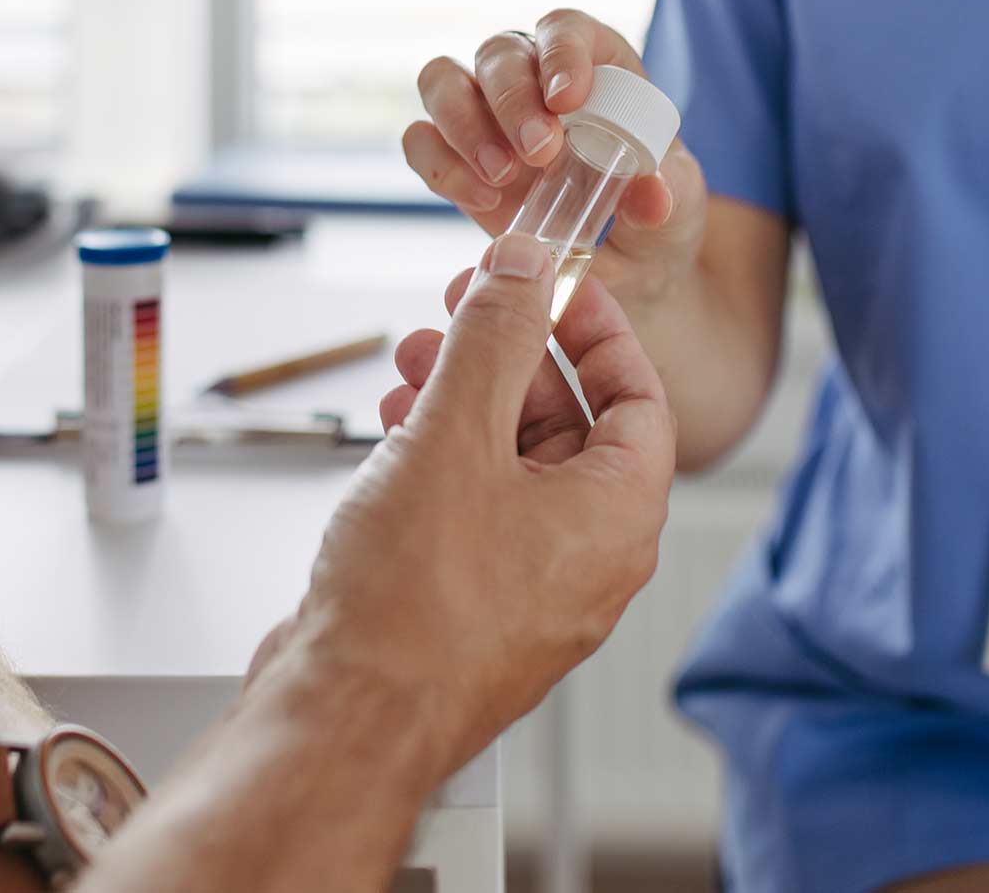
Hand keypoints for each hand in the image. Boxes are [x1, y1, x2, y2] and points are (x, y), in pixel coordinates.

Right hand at [247, 232, 674, 776]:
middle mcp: (588, 560)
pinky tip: (392, 434)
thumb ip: (495, 336)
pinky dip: (442, 461)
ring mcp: (531, 591)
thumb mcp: (456, 432)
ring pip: (515, 469)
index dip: (597, 329)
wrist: (347, 718)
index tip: (553, 283)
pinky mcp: (472, 610)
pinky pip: (477, 513)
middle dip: (511, 358)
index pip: (641, 397)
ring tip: (410, 364)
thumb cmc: (414, 604)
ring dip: (466, 403)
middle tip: (463, 310)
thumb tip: (524, 269)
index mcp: (618, 517)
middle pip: (573, 428)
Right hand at [406, 10, 706, 307]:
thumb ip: (668, 193)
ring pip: (443, 81)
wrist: (624, 272)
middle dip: (512, 101)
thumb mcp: (677, 208)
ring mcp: (485, 115)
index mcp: (594, 64)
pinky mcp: (454, 158)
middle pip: (499, 54)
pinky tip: (481, 199)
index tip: (568, 100)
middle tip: (540, 154)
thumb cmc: (653, 220)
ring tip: (501, 177)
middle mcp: (532, 77)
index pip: (565, 28)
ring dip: (463, 124)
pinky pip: (421, 141)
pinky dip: (439, 164)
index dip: (561, 53)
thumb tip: (652, 197)